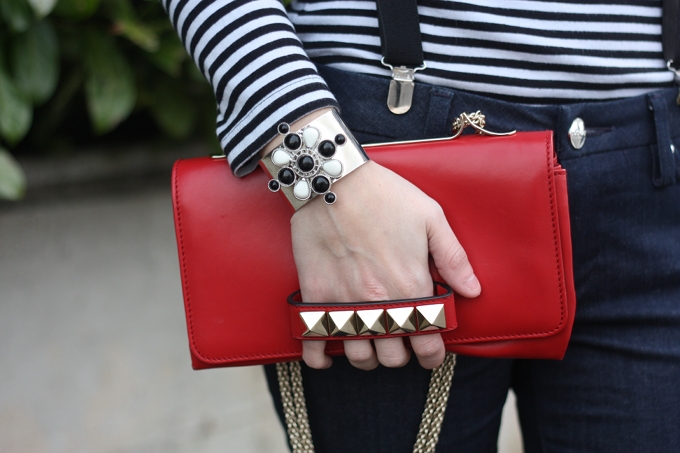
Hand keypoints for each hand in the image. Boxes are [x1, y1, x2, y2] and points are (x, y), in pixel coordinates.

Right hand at [291, 161, 480, 369]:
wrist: (333, 179)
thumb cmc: (385, 194)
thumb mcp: (430, 217)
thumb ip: (453, 258)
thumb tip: (473, 291)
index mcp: (410, 285)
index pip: (428, 342)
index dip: (433, 355)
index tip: (431, 352)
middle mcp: (379, 301)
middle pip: (393, 356)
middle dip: (402, 354)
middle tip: (401, 340)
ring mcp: (344, 300)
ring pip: (359, 356)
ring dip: (369, 357)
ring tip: (372, 343)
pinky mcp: (315, 294)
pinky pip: (315, 339)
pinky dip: (320, 356)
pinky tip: (328, 355)